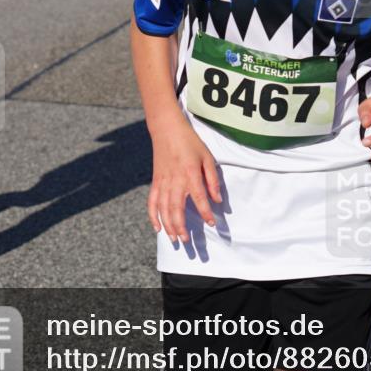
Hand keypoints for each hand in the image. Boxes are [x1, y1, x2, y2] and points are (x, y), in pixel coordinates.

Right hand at [148, 120, 221, 243]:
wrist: (167, 129)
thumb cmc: (190, 143)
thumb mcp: (207, 157)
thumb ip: (213, 179)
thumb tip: (218, 200)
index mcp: (190, 174)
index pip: (199, 198)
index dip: (205, 213)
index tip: (212, 224)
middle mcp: (175, 180)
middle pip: (176, 209)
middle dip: (181, 226)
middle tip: (187, 240)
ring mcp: (163, 182)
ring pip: (163, 209)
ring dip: (168, 225)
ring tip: (174, 239)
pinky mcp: (155, 181)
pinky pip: (152, 202)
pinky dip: (153, 216)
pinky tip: (157, 228)